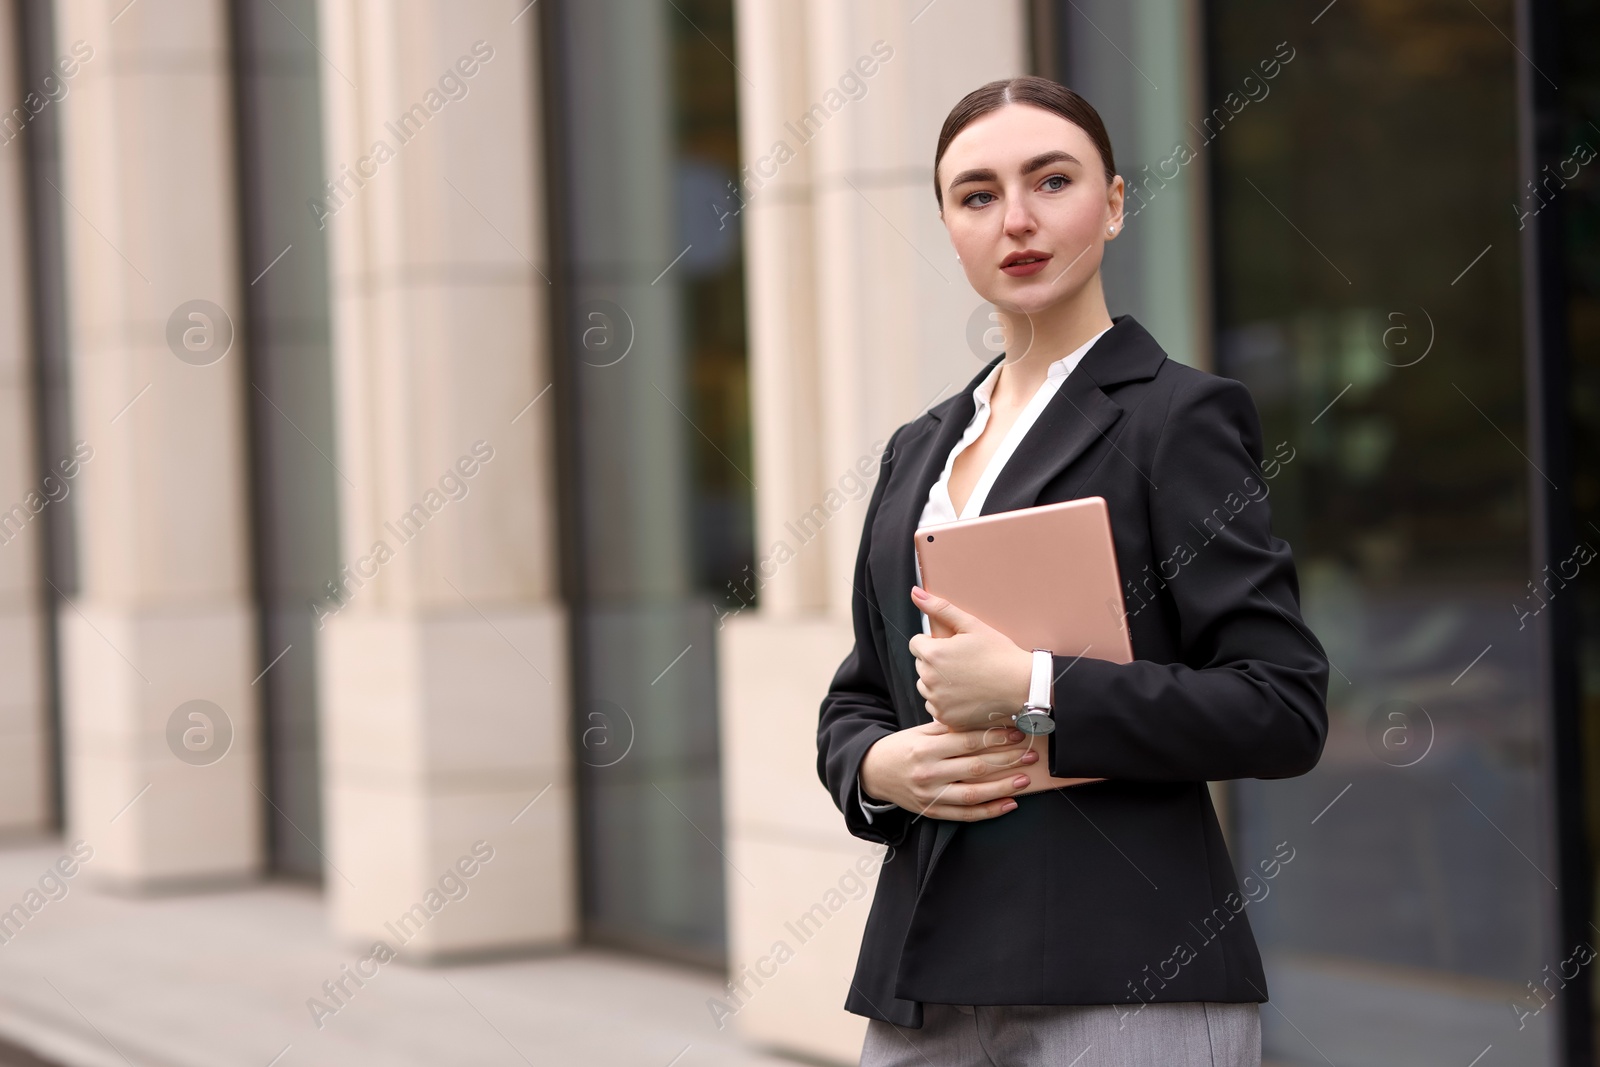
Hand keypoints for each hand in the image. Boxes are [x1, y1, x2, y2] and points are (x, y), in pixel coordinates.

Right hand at [859, 720, 1038, 821]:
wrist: (873, 772)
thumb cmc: (903, 747)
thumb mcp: (920, 732)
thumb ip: (949, 728)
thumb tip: (986, 720)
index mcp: (925, 747)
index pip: (966, 742)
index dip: (995, 738)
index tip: (1017, 735)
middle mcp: (928, 772)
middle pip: (974, 767)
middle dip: (1006, 760)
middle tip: (1030, 754)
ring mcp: (930, 795)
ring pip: (973, 794)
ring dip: (1003, 787)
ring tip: (1024, 780)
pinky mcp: (932, 811)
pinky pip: (965, 815)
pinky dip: (989, 811)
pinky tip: (1009, 804)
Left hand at [907, 585, 1032, 731]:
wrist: (1022, 687)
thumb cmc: (999, 654)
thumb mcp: (971, 625)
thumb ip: (940, 608)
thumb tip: (915, 593)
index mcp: (933, 654)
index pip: (917, 644)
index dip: (935, 643)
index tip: (954, 647)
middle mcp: (929, 679)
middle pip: (921, 665)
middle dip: (936, 662)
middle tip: (963, 663)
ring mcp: (937, 701)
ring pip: (926, 686)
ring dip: (938, 682)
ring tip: (966, 679)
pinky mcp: (945, 717)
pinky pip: (935, 706)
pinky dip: (946, 702)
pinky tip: (966, 695)